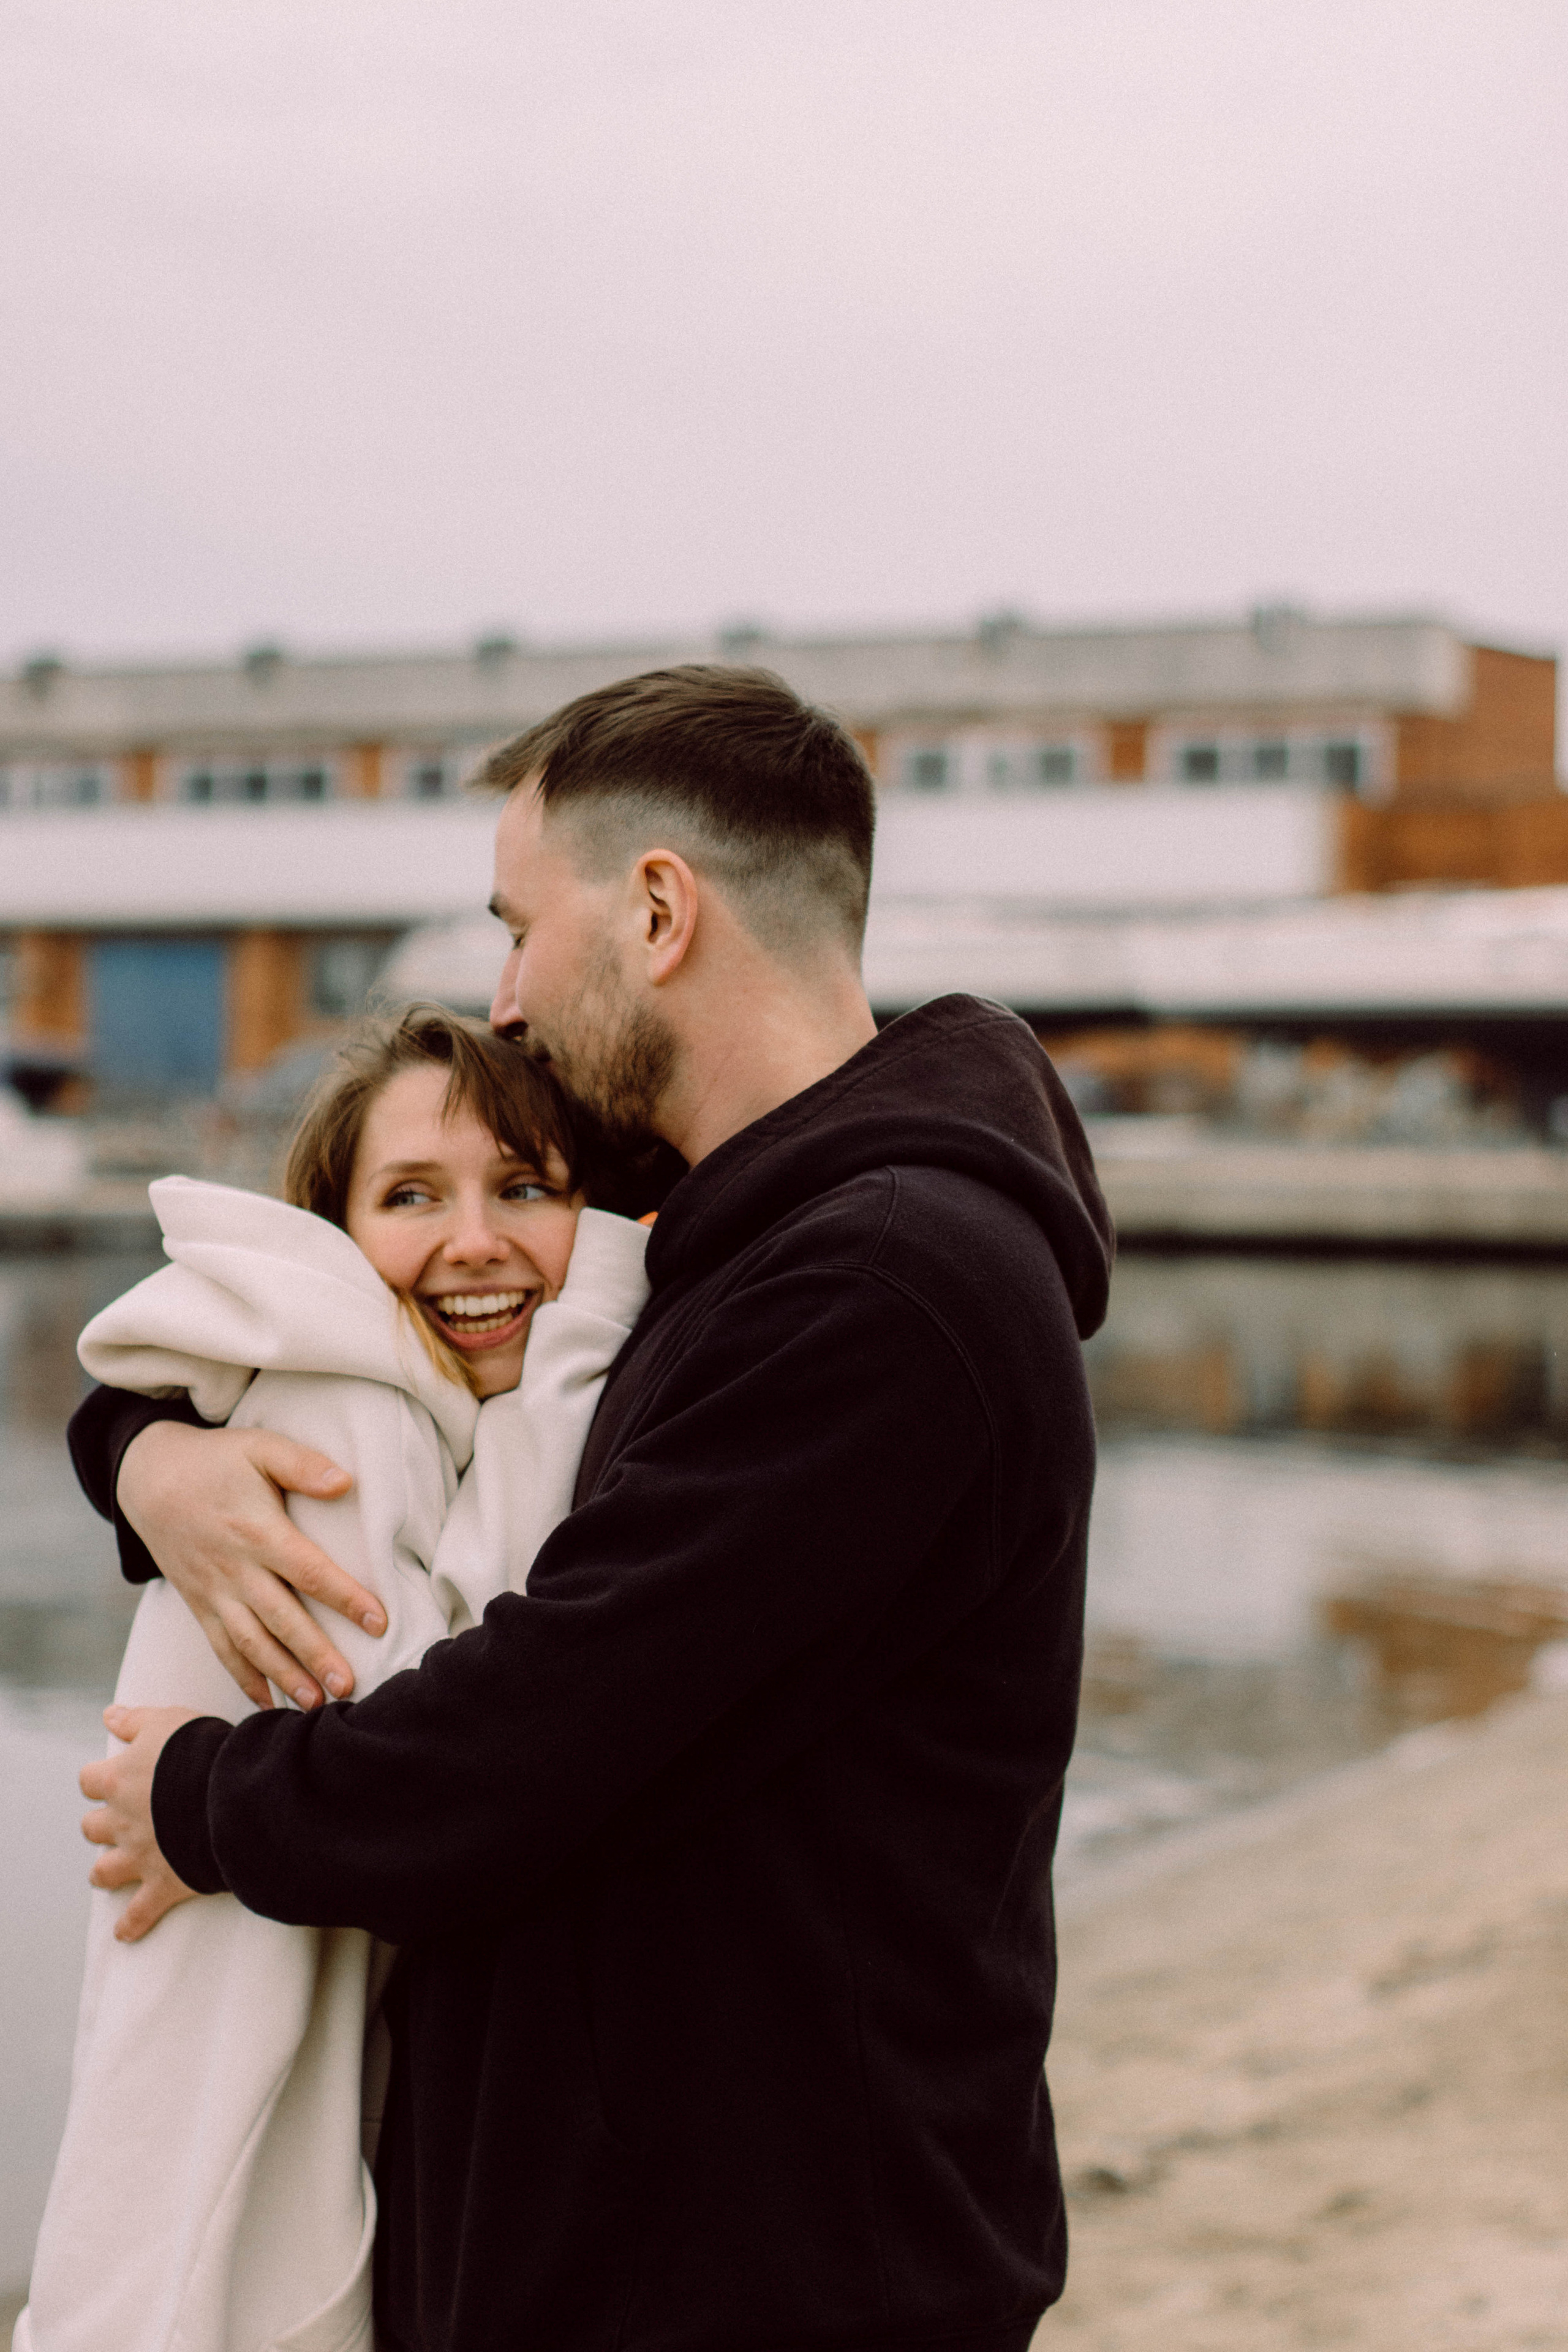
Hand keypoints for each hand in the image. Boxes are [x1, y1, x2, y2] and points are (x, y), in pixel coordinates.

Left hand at [81, 1705, 202, 1941]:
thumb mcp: (168, 1720)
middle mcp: (122, 1820)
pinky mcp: (163, 1884)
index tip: (113, 1778)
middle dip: (103, 1826)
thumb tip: (109, 1715)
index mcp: (119, 1779)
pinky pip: (139, 1914)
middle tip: (119, 1822)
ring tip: (110, 1872)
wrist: (230, 1795)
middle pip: (92, 1827)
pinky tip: (125, 1933)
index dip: (101, 1779)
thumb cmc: (202, 1751)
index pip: (90, 1780)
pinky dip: (132, 1924)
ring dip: (106, 1871)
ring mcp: (140, 1855)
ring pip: (104, 1871)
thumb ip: (135, 1720)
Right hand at [117, 1421, 382, 1710]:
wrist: (150, 1479)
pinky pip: (220, 1648)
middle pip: (281, 1618)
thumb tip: (346, 1482)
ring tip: (314, 1705)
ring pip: (250, 1643)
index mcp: (257, 1531)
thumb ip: (303, 1464)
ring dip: (282, 1676)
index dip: (344, 1597)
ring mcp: (213, 1592)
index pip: (308, 1570)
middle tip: (348, 1686)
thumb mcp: (260, 1448)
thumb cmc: (217, 1461)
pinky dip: (242, 1677)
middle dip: (315, 1655)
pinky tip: (265, 1702)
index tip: (379, 1622)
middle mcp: (235, 1569)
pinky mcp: (198, 1605)